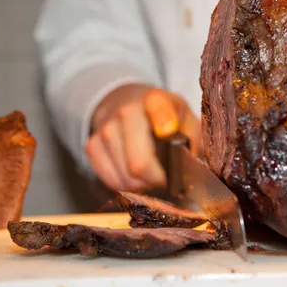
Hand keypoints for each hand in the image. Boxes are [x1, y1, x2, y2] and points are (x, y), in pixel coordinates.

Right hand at [85, 84, 201, 192]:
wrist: (128, 103)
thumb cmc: (166, 117)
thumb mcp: (187, 119)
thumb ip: (194, 140)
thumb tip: (193, 169)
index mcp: (155, 100)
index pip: (158, 108)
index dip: (163, 122)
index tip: (168, 131)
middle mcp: (126, 111)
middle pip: (139, 163)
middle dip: (158, 179)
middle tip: (167, 177)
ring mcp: (105, 129)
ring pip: (126, 178)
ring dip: (143, 184)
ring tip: (152, 173)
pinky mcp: (92, 146)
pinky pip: (112, 181)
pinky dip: (127, 186)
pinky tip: (135, 175)